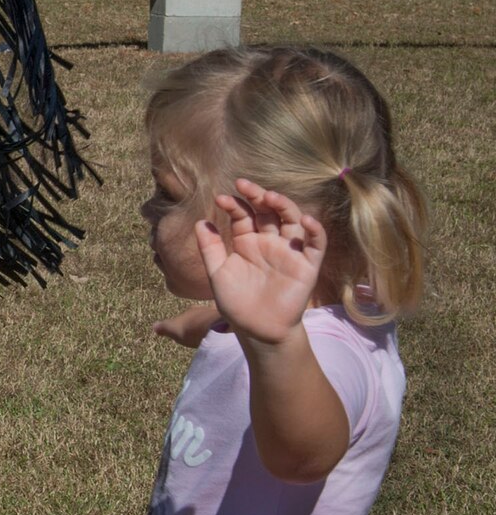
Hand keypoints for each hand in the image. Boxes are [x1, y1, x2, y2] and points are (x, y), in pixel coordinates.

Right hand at [152, 302, 219, 348]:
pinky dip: (221, 330)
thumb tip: (153, 326)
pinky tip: (220, 336)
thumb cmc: (190, 329)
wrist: (213, 329)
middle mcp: (204, 309)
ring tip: (210, 335)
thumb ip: (163, 327)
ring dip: (211, 326)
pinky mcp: (228, 322)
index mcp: (190, 310)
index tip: (186, 328)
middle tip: (199, 332)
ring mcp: (216, 315)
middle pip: (201, 316)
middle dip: (200, 322)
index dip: (186, 321)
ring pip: (212, 320)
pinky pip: (223, 326)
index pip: (187, 314)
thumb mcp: (172, 329)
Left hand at [195, 178, 325, 345]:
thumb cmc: (236, 302)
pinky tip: (305, 221)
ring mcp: (289, 252)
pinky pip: (315, 244)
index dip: (234, 205)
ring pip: (292, 220)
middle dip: (257, 195)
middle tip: (244, 184)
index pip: (243, 215)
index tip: (221, 199)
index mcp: (247, 242)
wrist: (257, 330)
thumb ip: (210, 248)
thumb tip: (200, 221)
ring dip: (283, 206)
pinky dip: (314, 230)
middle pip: (268, 211)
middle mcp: (269, 242)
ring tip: (269, 196)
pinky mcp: (307, 265)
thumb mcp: (218, 273)